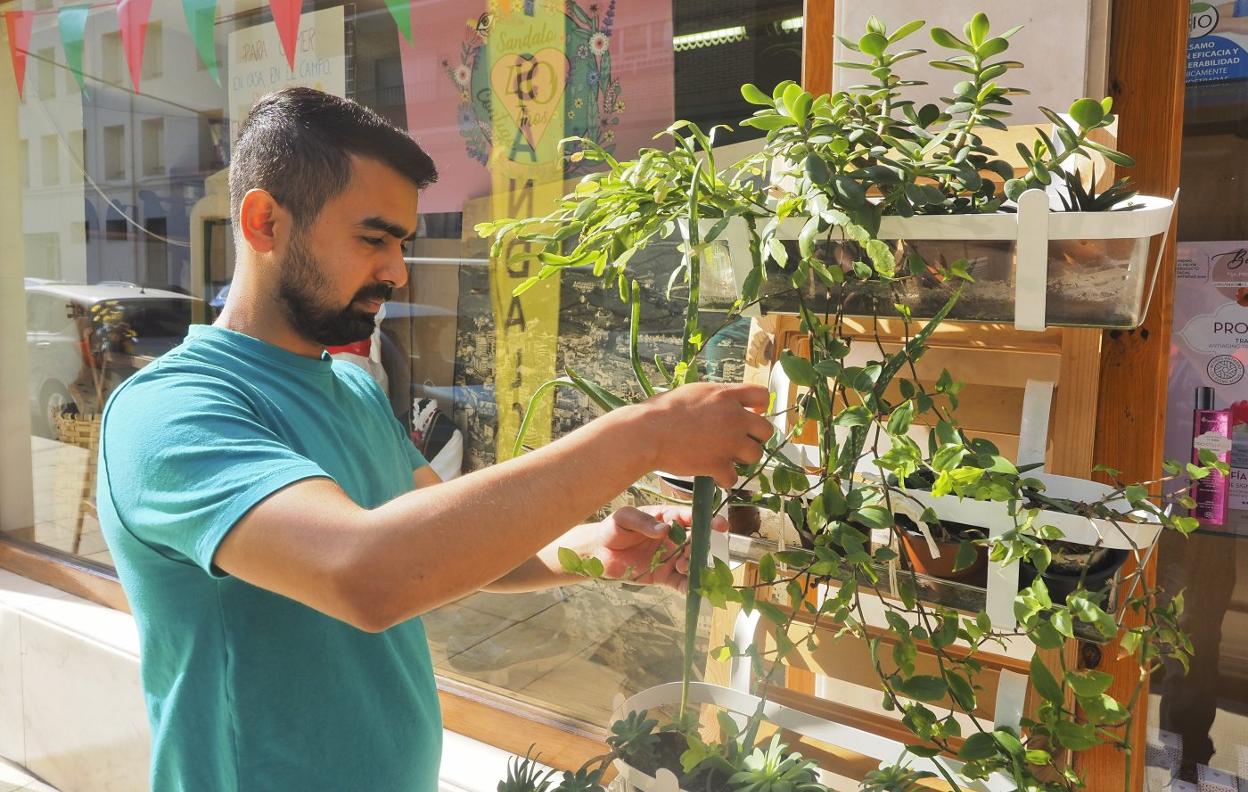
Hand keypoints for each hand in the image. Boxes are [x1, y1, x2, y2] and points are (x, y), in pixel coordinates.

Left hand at [570, 505, 728, 592]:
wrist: (599, 552)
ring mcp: (670, 557)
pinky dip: (689, 587)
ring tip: (682, 568)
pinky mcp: (664, 575)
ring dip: (694, 566)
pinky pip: (681, 583)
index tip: (720, 526)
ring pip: (692, 562)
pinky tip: (692, 591)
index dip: (706, 520)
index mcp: (666, 518)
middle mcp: (673, 538)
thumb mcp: (624, 519)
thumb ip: (643, 522)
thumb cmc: (613, 528)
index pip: (690, 517)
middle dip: (699, 548)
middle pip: (696, 541)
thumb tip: (664, 529)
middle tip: (688, 554)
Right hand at [637, 383, 773, 486]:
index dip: (759, 407)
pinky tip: (712, 473)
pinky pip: (733, 477)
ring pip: (755, 455)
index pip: (762, 396)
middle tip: (737, 440)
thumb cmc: (662, 411)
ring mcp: (729, 443)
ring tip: (724, 456)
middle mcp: (734, 418)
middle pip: (766, 430)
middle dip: (754, 437)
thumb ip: (716, 398)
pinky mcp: (718, 465)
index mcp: (726, 395)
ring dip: (742, 458)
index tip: (751, 414)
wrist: (648, 433)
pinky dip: (723, 478)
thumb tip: (725, 402)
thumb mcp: (694, 392)